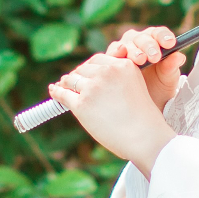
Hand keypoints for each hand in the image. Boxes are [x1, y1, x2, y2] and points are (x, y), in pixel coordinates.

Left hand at [50, 50, 176, 174]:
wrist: (145, 138)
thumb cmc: (142, 117)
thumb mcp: (135, 86)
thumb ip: (117, 77)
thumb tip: (91, 75)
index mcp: (123, 65)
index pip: (98, 60)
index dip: (90, 68)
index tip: (86, 74)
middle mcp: (107, 72)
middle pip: (83, 68)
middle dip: (78, 75)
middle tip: (72, 82)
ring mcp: (93, 88)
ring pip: (71, 79)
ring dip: (66, 83)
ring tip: (62, 86)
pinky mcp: (82, 105)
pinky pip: (63, 94)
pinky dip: (57, 92)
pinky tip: (54, 90)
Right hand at [107, 26, 183, 106]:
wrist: (141, 103)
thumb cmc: (157, 87)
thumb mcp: (168, 79)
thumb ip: (171, 67)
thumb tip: (179, 57)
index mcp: (154, 40)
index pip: (158, 33)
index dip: (163, 36)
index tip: (171, 43)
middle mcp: (137, 41)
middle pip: (142, 37)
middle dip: (149, 46)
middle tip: (155, 56)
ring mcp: (122, 49)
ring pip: (126, 44)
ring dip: (133, 51)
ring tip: (140, 60)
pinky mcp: (109, 59)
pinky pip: (111, 54)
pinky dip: (115, 55)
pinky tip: (120, 57)